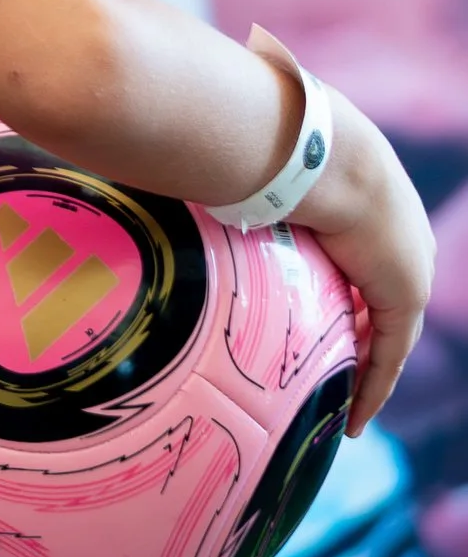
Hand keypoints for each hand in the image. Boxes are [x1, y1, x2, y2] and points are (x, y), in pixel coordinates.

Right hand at [251, 28, 437, 436]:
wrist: (309, 146)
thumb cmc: (266, 134)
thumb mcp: (244, 148)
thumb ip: (214, 159)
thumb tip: (150, 152)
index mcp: (364, 190)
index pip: (356, 249)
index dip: (340, 281)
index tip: (317, 308)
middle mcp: (396, 229)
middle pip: (378, 294)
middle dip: (358, 330)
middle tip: (329, 366)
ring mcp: (406, 262)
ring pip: (386, 330)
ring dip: (366, 367)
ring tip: (340, 407)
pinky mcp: (404, 296)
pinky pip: (388, 356)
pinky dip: (372, 389)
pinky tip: (353, 422)